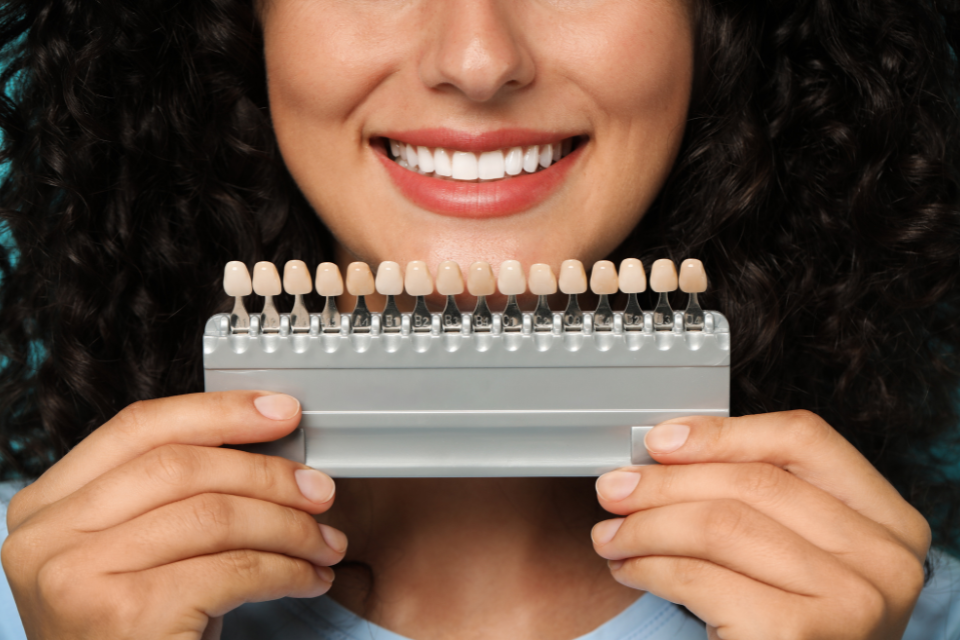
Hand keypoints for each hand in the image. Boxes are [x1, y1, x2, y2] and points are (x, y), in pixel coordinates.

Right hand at [1, 391, 345, 639]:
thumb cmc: (134, 632)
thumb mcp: (136, 551)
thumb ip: (170, 492)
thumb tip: (266, 441)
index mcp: (47, 506)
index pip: (139, 427)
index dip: (219, 411)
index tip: (281, 411)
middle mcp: (48, 537)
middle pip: (182, 466)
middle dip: (267, 473)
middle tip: (319, 488)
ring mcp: (78, 576)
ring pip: (216, 516)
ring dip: (289, 527)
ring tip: (324, 542)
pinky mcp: (127, 614)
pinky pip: (234, 568)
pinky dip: (287, 569)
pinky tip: (309, 577)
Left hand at [591, 411, 930, 639]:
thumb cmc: (797, 630)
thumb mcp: (802, 556)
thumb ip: (761, 501)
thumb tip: (670, 454)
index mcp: (888, 522)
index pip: (804, 440)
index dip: (723, 433)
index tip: (661, 441)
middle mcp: (884, 560)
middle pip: (752, 482)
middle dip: (665, 482)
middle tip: (614, 489)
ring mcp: (848, 602)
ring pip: (719, 524)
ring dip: (646, 526)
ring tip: (610, 534)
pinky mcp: (793, 636)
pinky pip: (697, 577)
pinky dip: (649, 566)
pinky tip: (629, 568)